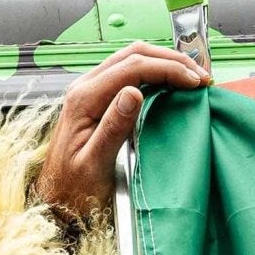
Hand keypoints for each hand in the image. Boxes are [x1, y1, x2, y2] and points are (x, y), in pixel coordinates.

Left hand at [34, 41, 210, 218]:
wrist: (55, 199)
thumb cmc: (72, 189)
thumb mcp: (93, 165)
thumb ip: (112, 128)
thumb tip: (133, 93)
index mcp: (84, 99)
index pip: (133, 67)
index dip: (168, 69)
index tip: (194, 82)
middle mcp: (85, 87)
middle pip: (134, 55)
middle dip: (171, 61)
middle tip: (200, 77)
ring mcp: (91, 91)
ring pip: (132, 60)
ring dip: (164, 64)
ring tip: (191, 78)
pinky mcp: (98, 99)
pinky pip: (129, 74)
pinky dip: (154, 74)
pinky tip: (171, 85)